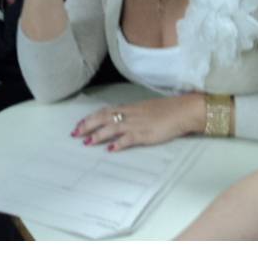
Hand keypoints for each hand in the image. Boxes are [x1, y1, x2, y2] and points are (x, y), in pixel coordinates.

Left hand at [72, 94, 205, 151]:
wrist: (182, 111)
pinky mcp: (146, 134)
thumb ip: (132, 114)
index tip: (79, 124)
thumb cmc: (167, 110)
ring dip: (98, 135)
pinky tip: (110, 150)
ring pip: (113, 128)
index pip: (105, 111)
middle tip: (75, 133)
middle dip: (88, 125)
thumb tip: (121, 119)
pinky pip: (129, 139)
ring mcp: (137, 124)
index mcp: (130, 108)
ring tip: (87, 142)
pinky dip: (119, 144)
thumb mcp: (145, 109)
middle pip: (104, 118)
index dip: (91, 118)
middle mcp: (130, 114)